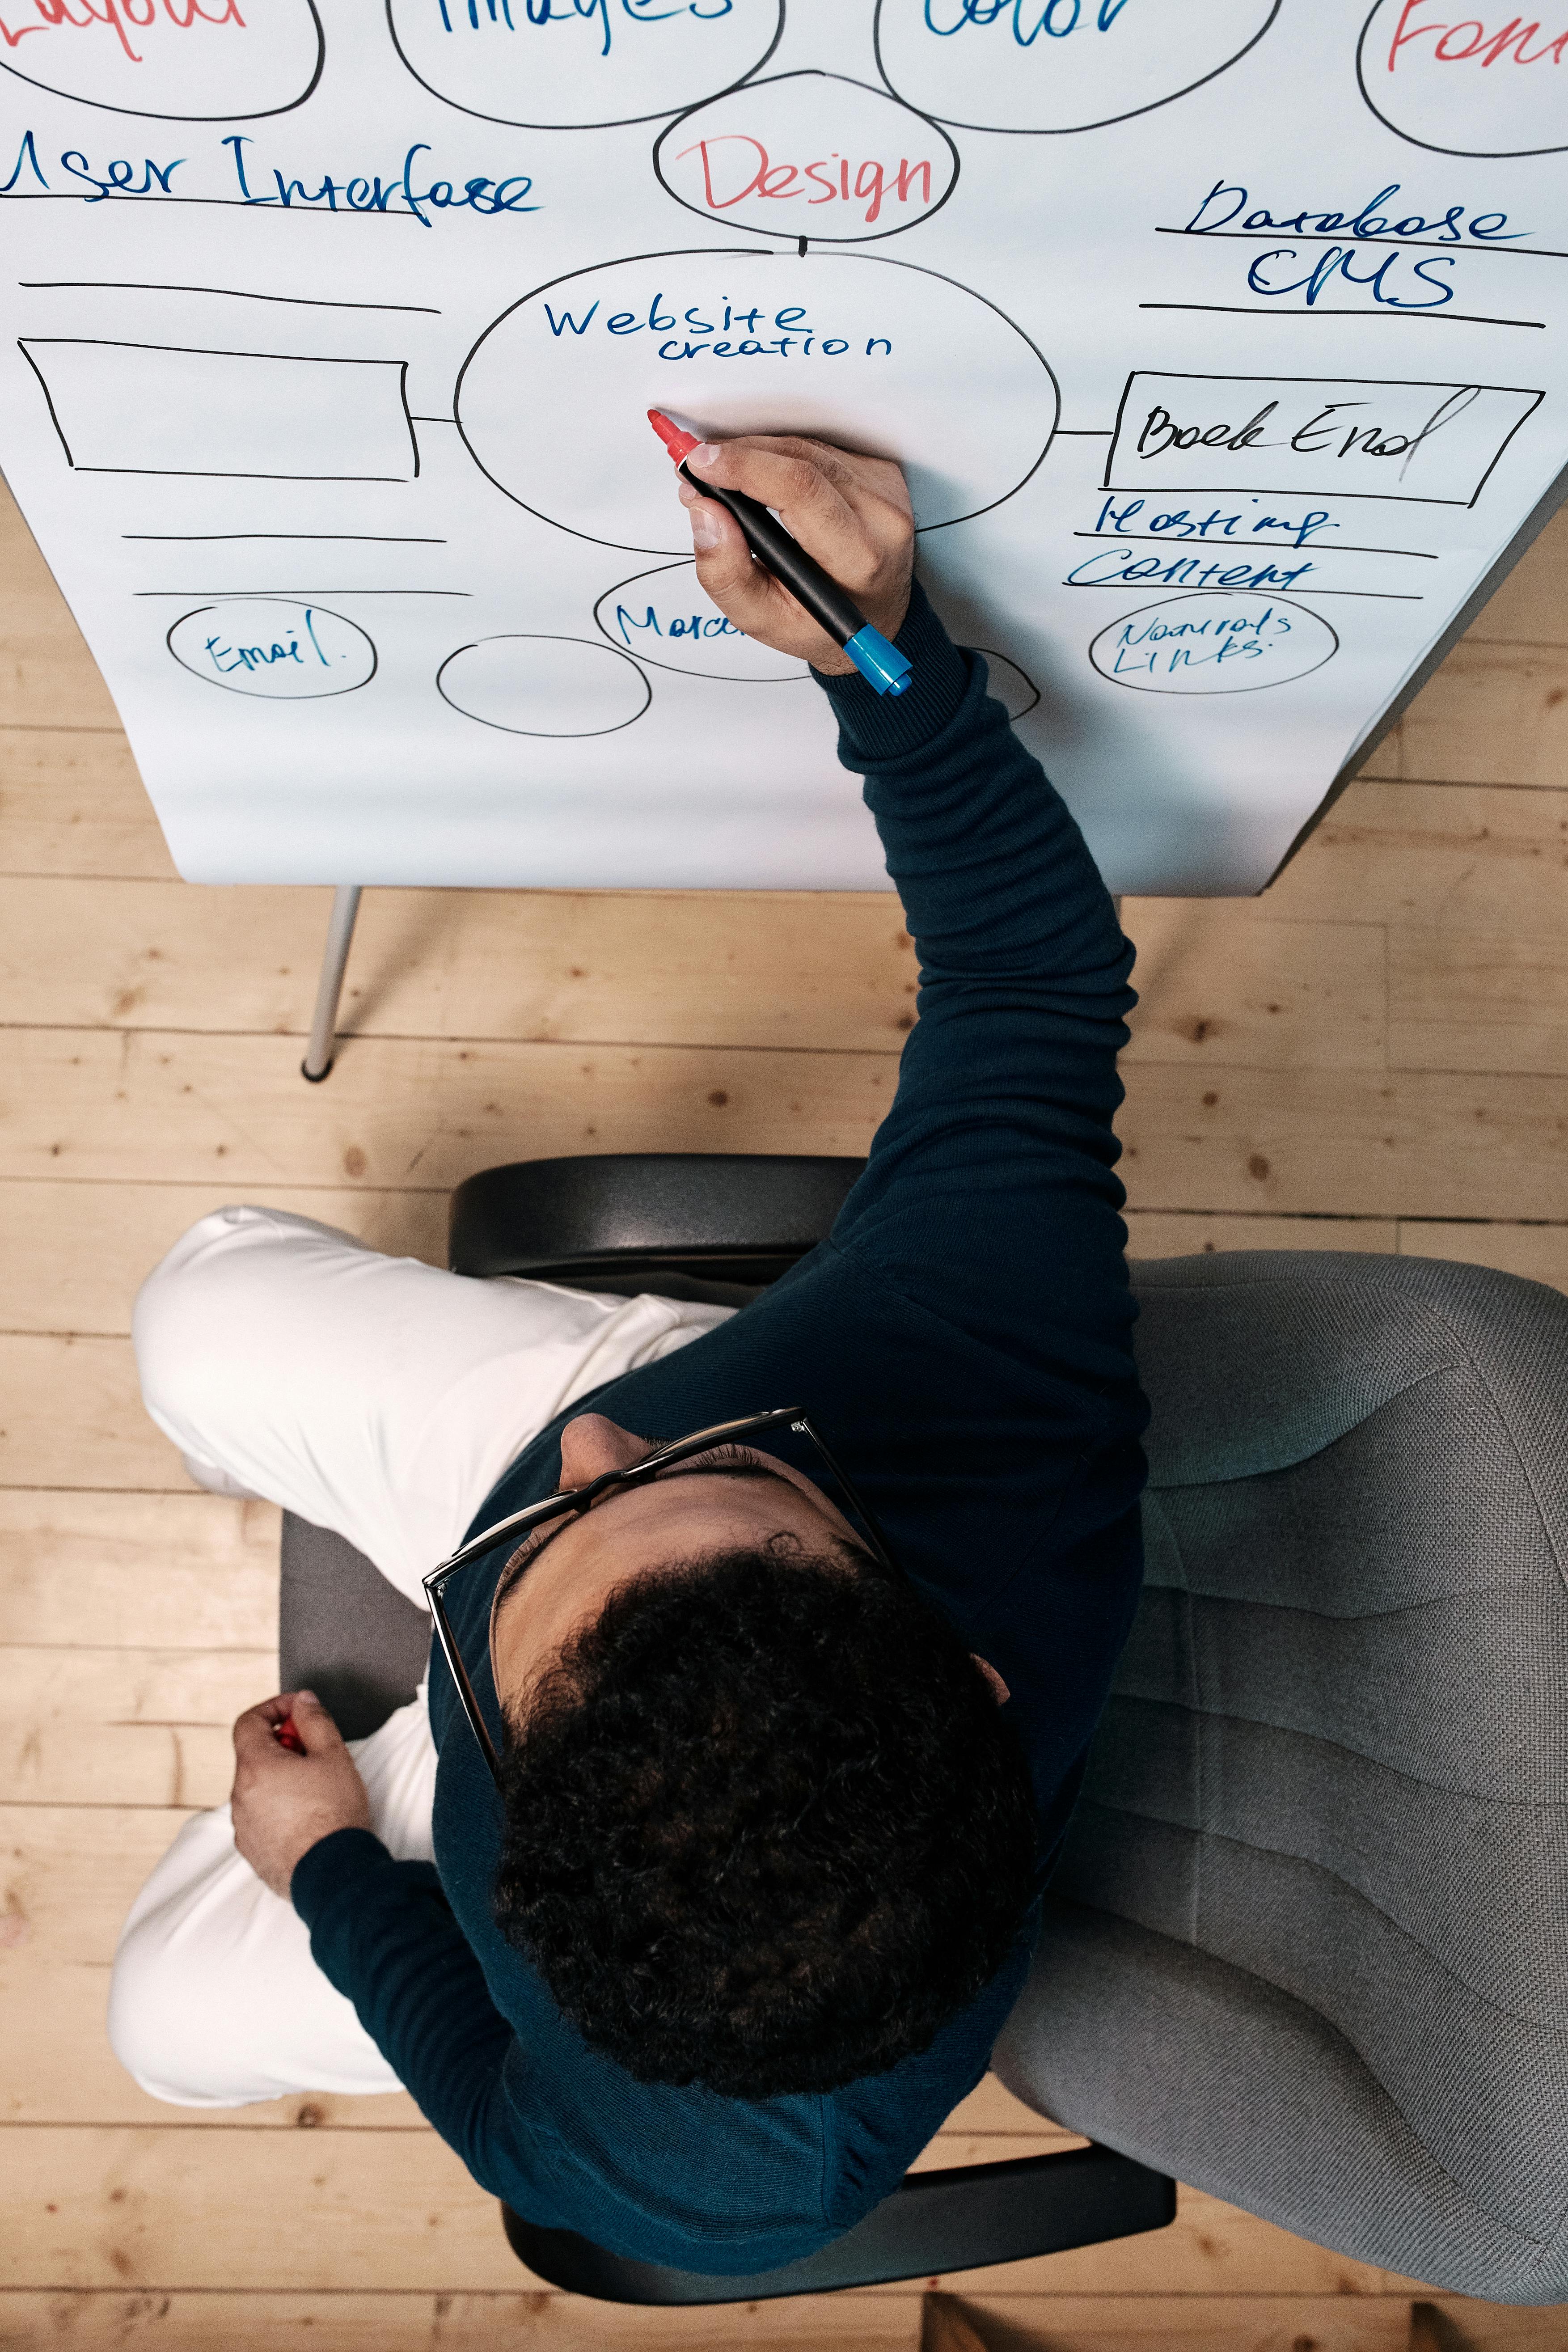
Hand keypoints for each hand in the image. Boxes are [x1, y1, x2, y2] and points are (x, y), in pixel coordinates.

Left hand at [230, 1689, 369, 1898]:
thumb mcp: (333, 1755)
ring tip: (315, 1789)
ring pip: (257, 1788)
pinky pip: (259, 1817)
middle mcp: (239, 1796)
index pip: (248, 1722)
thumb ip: (314, 1720)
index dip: (274, 1708)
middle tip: (315, 1752)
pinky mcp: (251, 1849)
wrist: (332, 1875)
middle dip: (282, 1746)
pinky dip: (277, 1808)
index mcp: (255, 1767)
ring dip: (280, 1779)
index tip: (298, 1712)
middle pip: (254, 1755)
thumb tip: (302, 1702)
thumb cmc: (333, 1816)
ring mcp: (242, 1826)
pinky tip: (307, 1816)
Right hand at [678, 435, 913, 674]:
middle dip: (740, 456)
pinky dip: (783, 456)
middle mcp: (882, 519)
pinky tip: (762, 475)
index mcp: (858, 559)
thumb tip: (705, 512)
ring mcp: (887, 492)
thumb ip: (726, 574)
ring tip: (722, 474)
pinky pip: (821, 449)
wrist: (869, 618)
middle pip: (802, 459)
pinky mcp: (883, 475)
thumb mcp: (762, 619)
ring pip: (808, 448)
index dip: (745, 468)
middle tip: (697, 467)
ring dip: (757, 453)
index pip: (801, 490)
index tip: (700, 463)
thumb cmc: (818, 623)